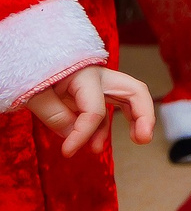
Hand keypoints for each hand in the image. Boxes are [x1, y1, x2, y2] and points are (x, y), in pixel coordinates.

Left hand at [26, 66, 154, 155]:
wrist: (26, 57)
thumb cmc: (31, 72)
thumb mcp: (34, 93)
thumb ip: (54, 115)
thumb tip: (73, 135)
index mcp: (85, 75)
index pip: (94, 111)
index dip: (83, 134)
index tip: (67, 152)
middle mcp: (100, 77)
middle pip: (135, 92)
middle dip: (144, 115)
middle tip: (143, 139)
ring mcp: (99, 85)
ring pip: (130, 99)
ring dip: (137, 120)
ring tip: (138, 140)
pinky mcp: (93, 94)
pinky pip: (108, 110)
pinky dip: (107, 127)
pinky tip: (95, 144)